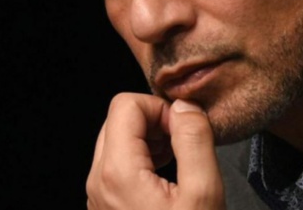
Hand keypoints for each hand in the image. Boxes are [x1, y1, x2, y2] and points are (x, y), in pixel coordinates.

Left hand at [86, 93, 224, 209]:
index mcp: (117, 172)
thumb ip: (194, 141)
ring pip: (117, 142)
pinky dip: (142, 162)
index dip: (160, 108)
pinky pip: (116, 168)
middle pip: (118, 120)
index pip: (125, 103)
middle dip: (155, 123)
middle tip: (183, 145)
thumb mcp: (204, 195)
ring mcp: (98, 196)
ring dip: (149, 141)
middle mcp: (99, 182)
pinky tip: (167, 180)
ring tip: (178, 162)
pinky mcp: (105, 207)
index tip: (183, 129)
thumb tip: (185, 107)